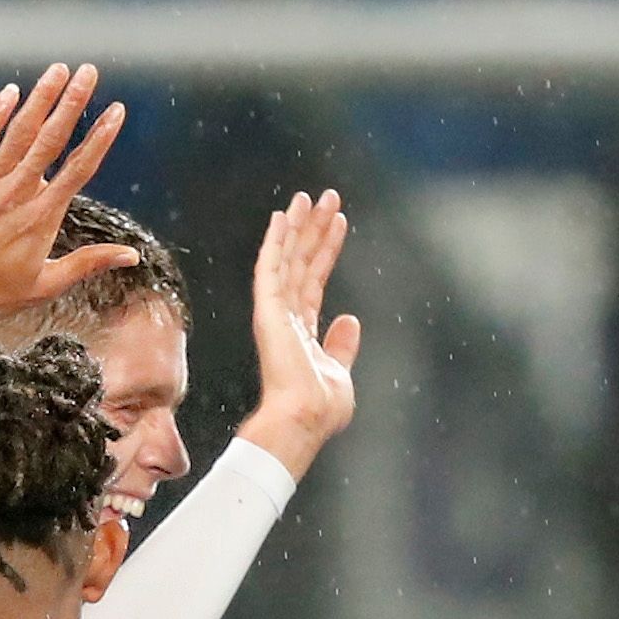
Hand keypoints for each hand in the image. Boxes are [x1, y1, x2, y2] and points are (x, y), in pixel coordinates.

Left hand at [0, 66, 135, 321]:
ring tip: (58, 70)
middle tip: (89, 71)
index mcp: (42, 217)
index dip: (100, 137)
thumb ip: (88, 263)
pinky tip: (12, 91)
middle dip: (73, 102)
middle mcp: (18, 192)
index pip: (79, 168)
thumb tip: (132, 256)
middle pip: (51, 139)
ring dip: (40, 98)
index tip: (116, 110)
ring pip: (19, 131)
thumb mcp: (46, 285)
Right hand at [236, 189, 363, 476]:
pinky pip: (271, 268)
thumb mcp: (340, 373)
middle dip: (315, 229)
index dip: (326, 250)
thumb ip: (341, 345)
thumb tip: (350, 318)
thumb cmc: (320, 410)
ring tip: (311, 196)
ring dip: (299, 226)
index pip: (315, 281)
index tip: (339, 223)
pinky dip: (276, 241)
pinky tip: (283, 217)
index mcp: (301, 332)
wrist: (303, 421)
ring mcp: (276, 313)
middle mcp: (286, 318)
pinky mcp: (268, 311)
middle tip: (328, 196)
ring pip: (288, 258)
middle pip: (302, 262)